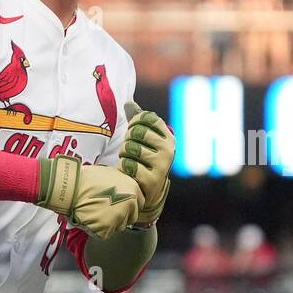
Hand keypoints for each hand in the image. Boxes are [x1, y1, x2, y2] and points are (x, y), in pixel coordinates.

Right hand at [36, 156, 140, 239]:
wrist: (69, 185)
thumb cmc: (86, 178)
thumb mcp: (111, 175)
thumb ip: (122, 186)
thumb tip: (123, 191)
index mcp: (133, 190)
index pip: (138, 204)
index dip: (128, 206)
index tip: (119, 206)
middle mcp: (130, 204)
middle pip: (131, 217)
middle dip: (120, 217)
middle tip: (105, 211)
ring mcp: (119, 217)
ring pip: (118, 227)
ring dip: (109, 223)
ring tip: (94, 212)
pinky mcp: (107, 228)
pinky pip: (104, 234)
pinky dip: (96, 229)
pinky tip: (88, 218)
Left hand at [118, 101, 173, 227]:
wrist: (149, 189)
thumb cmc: (144, 159)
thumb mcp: (144, 140)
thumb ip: (137, 121)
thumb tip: (128, 102)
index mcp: (168, 136)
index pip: (146, 117)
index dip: (134, 122)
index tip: (135, 132)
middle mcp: (168, 149)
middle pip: (136, 132)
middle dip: (128, 140)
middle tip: (131, 150)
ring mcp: (162, 165)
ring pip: (130, 148)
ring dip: (124, 155)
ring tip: (131, 162)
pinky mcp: (152, 180)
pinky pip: (127, 165)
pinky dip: (124, 168)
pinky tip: (131, 173)